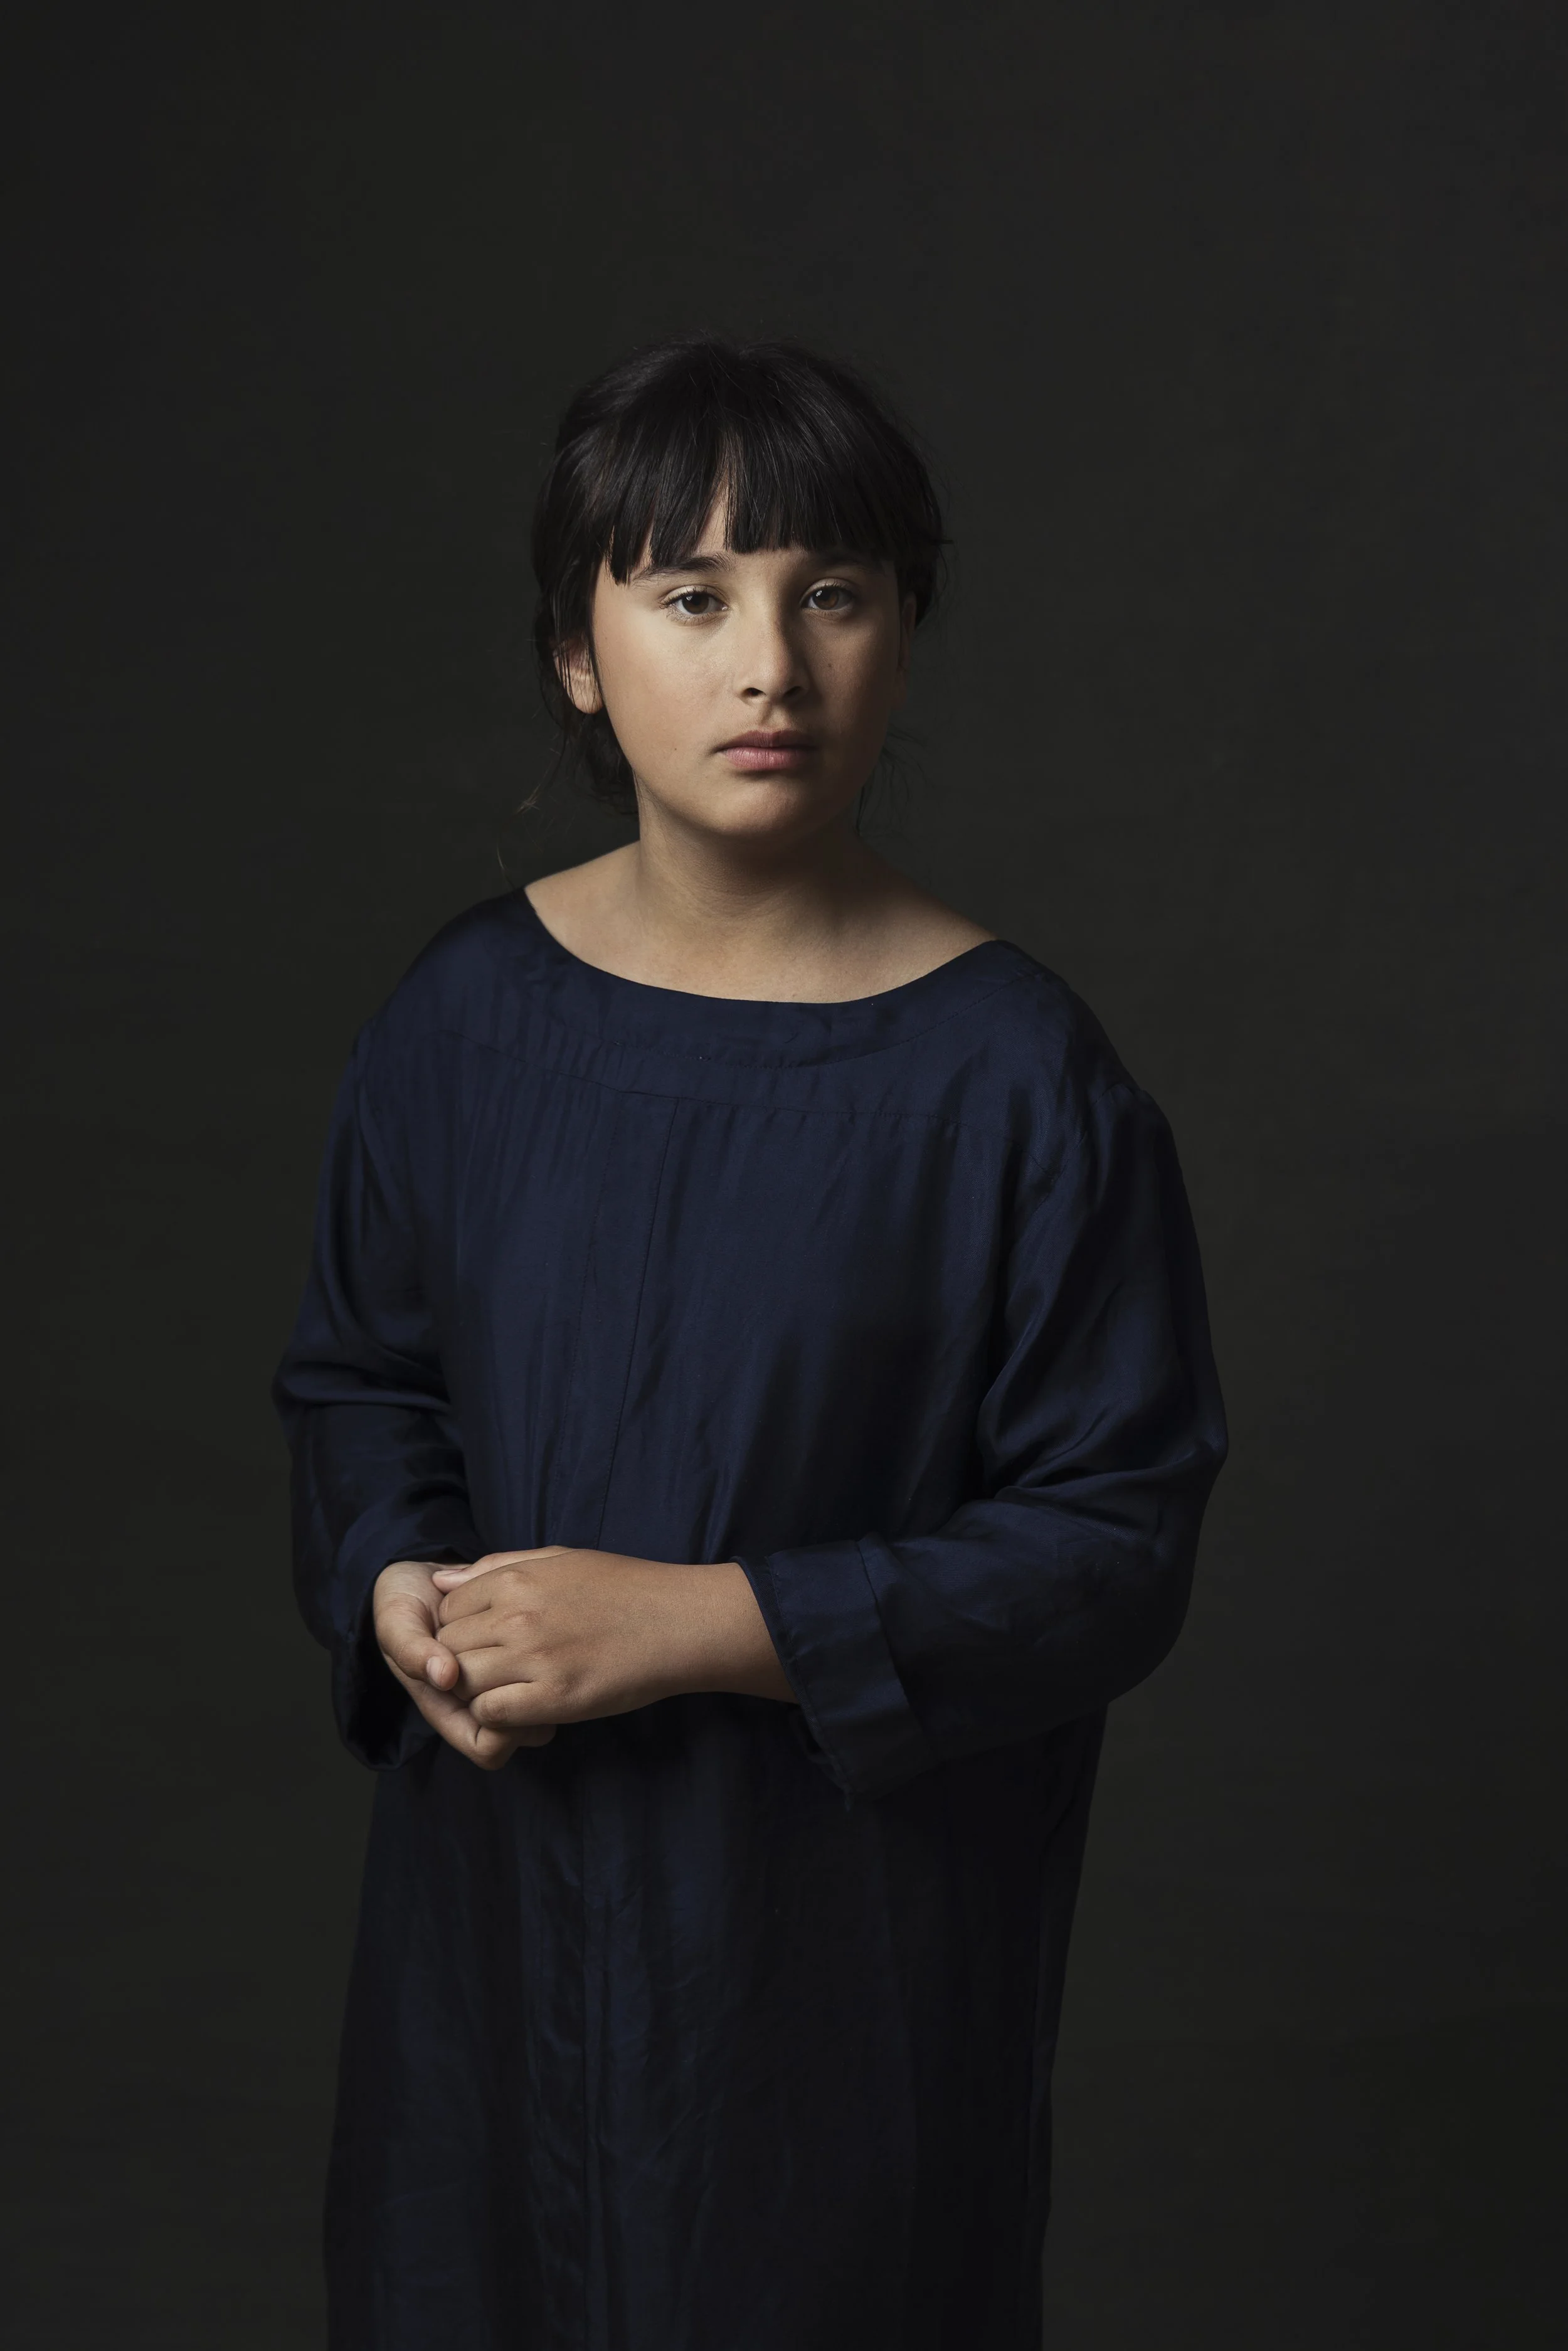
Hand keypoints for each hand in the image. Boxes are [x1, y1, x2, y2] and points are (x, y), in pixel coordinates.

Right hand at [372, 1558, 556, 1770]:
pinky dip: (550, 1653)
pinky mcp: (519, 1650)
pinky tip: (542, 1622)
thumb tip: (444, 1675)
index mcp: (449, 1706)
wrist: (423, 1571)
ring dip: (550, 1679)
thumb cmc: (403, 1604)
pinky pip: (548, 1671)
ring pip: (545, 1704)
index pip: (489, 1749)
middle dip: (538, 1707)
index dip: (502, 1732)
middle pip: (526, 1733)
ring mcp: (503, 1676)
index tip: (506, 1690)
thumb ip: (412, 1651)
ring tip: (544, 1640)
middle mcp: (481, 1698)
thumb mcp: (395, 1623)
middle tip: (542, 1665)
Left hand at [429, 1546, 794, 1732]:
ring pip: (463, 1683)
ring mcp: (535, 1657)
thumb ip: (497, 1567)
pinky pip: (492, 1713)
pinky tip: (523, 1708)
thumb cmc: (625, 1587)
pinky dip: (497, 1716)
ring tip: (507, 1691)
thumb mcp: (561, 1559)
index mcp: (517, 1579)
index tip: (481, 1641)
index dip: (457, 1629)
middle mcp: (517, 1615)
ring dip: (476, 1692)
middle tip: (490, 1672)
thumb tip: (442, 1582)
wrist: (679, 1620)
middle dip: (458, 1663)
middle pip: (448, 1648)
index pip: (448, 1609)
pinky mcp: (555, 1697)